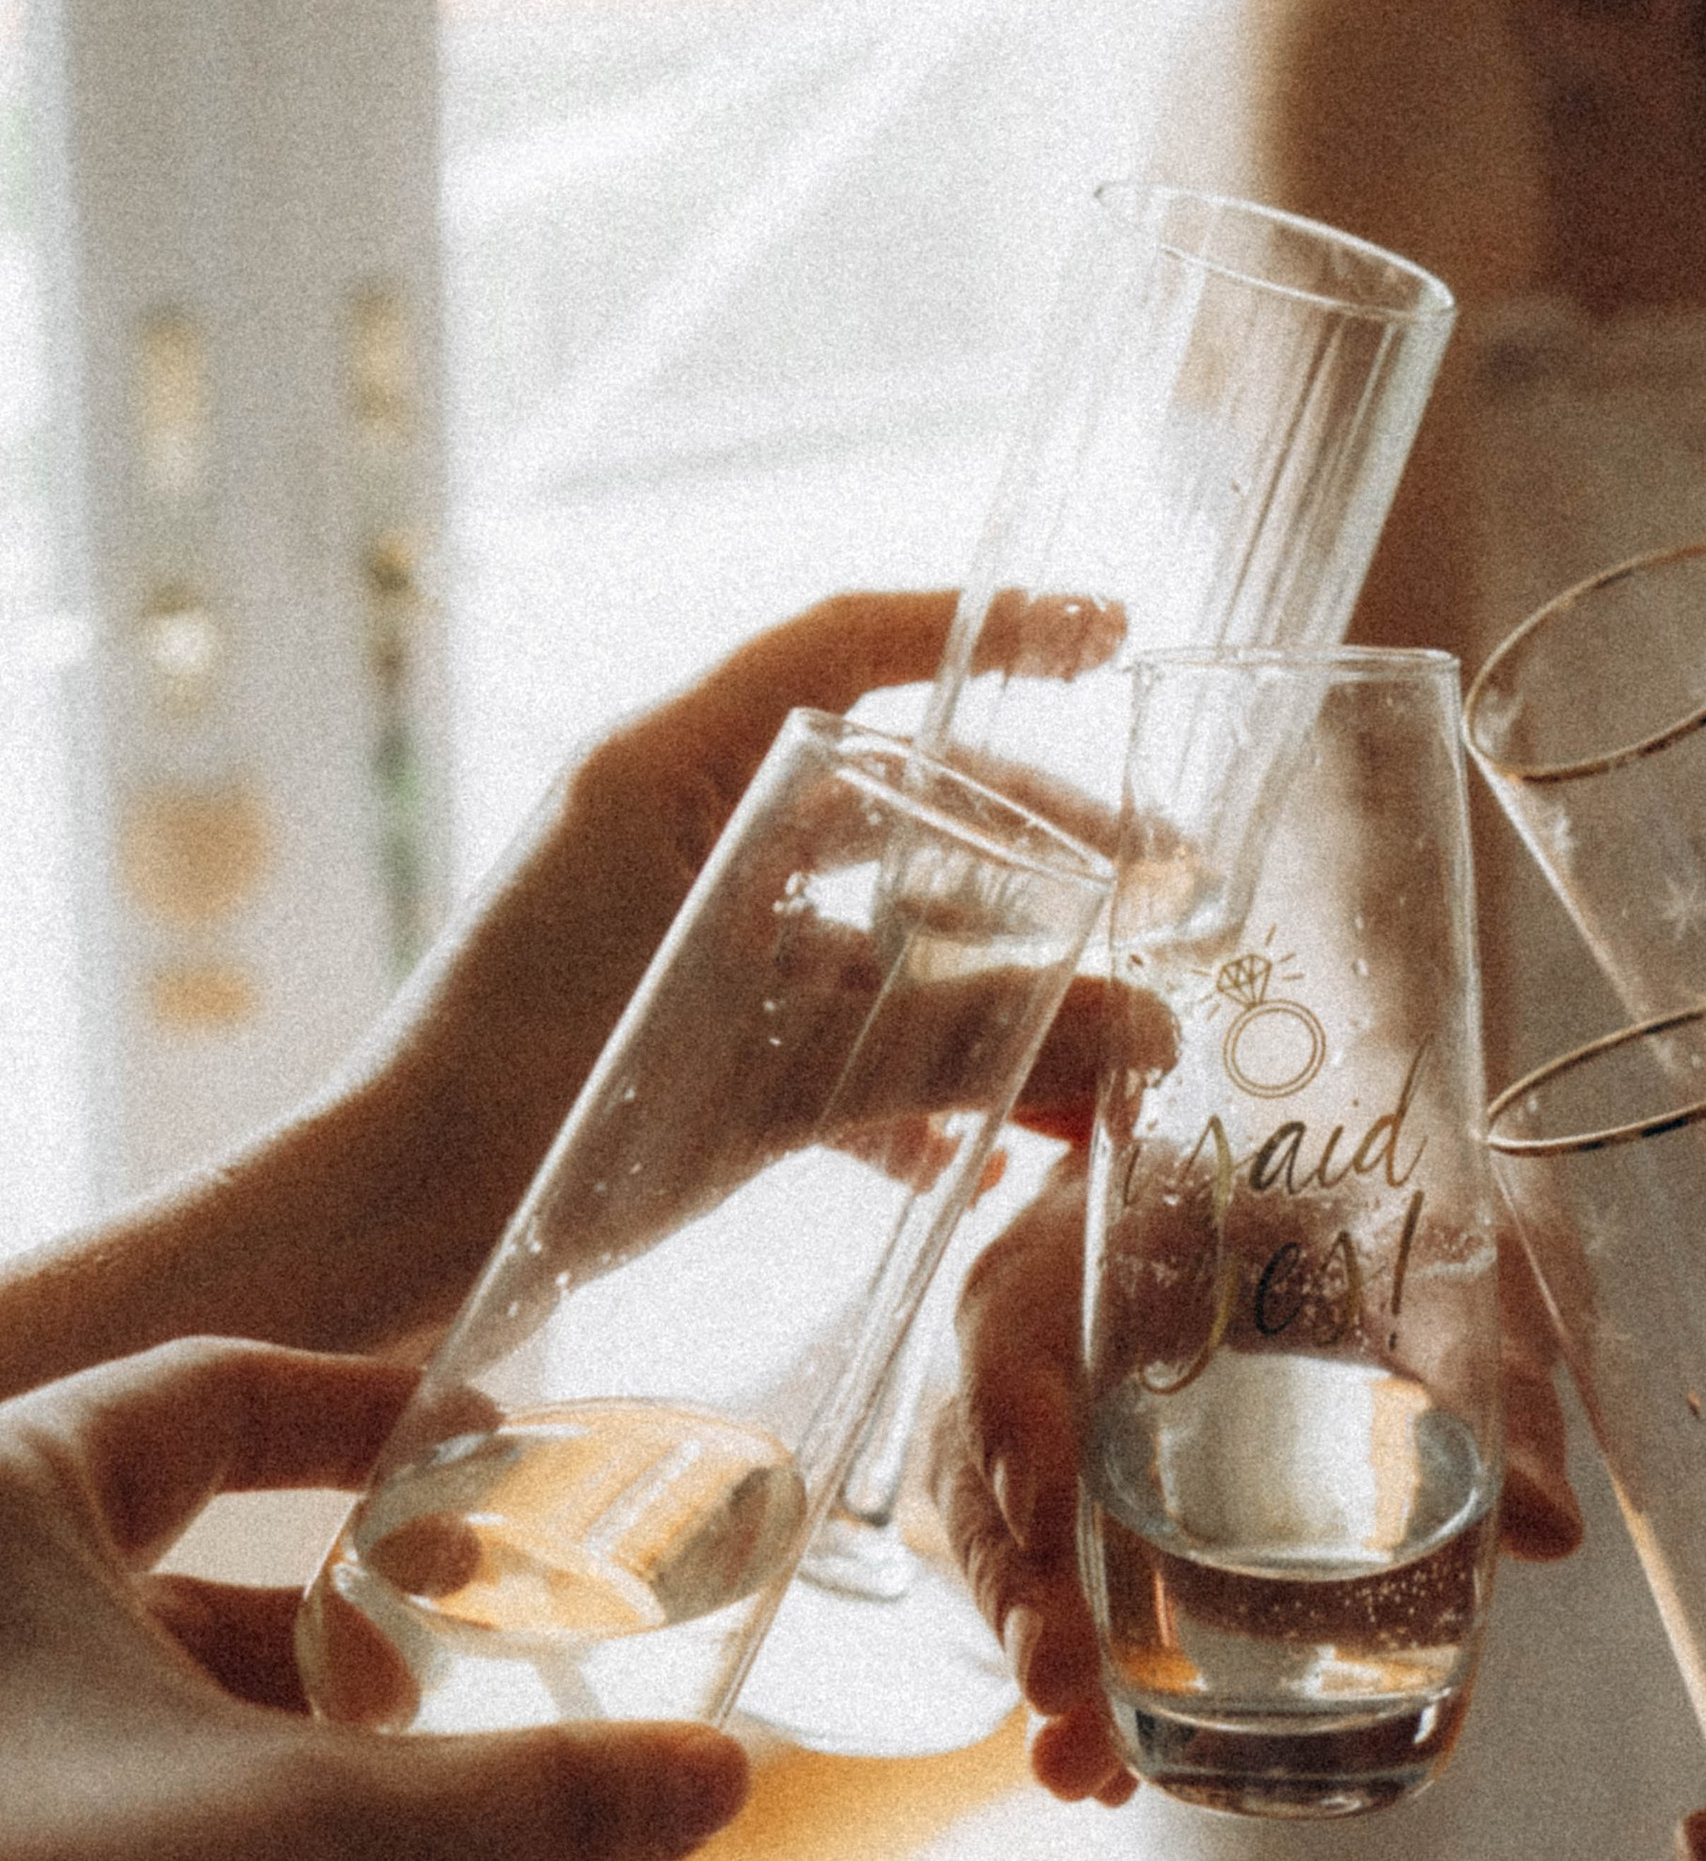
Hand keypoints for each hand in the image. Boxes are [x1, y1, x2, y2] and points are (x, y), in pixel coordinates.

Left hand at [0, 594, 1120, 1407]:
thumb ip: (959, 1043)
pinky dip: (906, 1086)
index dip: (990, 630)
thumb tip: (1150, 1036)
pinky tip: (990, 1153)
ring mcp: (677, 933)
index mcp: (670, 772)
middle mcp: (676, 830)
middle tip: (1171, 894)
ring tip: (1112, 1063)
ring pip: (875, 938)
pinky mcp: (675, 1032)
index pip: (851, 646)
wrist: (379, 1231)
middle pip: (897, 804)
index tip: (1110, 629)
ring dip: (992, 999)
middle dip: (1043, 860)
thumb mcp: (765, 1064)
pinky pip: (821, 1033)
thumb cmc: (527, 1109)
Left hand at [0, 1341, 749, 1860]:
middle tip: (475, 1678)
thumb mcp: (325, 1853)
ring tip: (435, 1849)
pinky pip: (116, 1848)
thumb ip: (531, 1802)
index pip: (205, 1397)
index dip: (362, 1416)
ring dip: (309, 1784)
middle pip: (187, 1582)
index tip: (486, 1450)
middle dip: (349, 1646)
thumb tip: (712, 1775)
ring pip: (155, 1731)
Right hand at [930, 1162, 1583, 1807]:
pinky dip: (1080, 1677)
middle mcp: (1048, 1333)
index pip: (1012, 1325)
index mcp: (1105, 1232)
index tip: (1050, 1516)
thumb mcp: (1436, 1251)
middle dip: (1020, 1592)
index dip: (1016, 1423)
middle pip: (983, 1464)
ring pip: (1004, 1543)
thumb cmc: (1370, 1195)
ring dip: (1038, 1653)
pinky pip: (1051, 1584)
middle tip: (1062, 1692)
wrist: (1346, 1184)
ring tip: (1081, 1768)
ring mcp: (1050, 1421)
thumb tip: (1547, 1527)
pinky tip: (1106, 1775)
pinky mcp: (1079, 1497)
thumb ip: (1492, 1371)